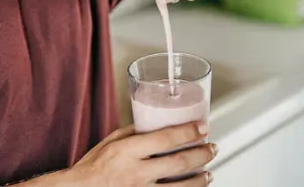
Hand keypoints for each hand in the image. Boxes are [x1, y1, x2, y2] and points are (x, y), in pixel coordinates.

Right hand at [60, 122, 216, 185]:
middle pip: (179, 163)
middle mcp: (136, 173)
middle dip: (201, 154)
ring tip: (209, 172)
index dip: (188, 132)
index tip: (203, 127)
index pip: (165, 139)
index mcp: (127, 152)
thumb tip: (153, 124)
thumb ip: (131, 133)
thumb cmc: (91, 169)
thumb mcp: (108, 143)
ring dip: (200, 179)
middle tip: (212, 148)